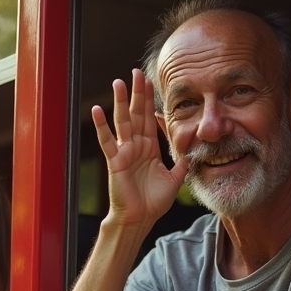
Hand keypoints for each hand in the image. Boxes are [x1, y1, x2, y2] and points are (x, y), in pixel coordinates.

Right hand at [91, 69, 187, 228]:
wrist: (140, 219)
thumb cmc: (153, 202)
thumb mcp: (175, 179)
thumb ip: (182, 164)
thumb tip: (194, 152)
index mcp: (149, 148)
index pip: (150, 119)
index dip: (150, 101)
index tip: (150, 82)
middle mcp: (136, 146)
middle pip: (137, 114)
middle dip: (138, 93)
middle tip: (137, 71)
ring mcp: (124, 152)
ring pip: (123, 121)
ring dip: (121, 102)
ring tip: (119, 82)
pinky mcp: (116, 161)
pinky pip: (107, 141)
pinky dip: (101, 126)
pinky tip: (97, 109)